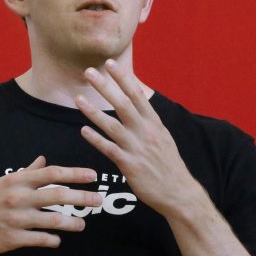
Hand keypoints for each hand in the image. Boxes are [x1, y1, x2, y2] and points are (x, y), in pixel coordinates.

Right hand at [0, 156, 101, 255]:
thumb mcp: (3, 182)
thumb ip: (27, 172)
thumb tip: (43, 159)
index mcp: (18, 180)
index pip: (53, 173)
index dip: (75, 173)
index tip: (93, 175)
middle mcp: (18, 197)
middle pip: (59, 195)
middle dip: (83, 197)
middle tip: (99, 200)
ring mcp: (16, 218)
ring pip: (53, 219)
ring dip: (72, 222)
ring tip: (82, 224)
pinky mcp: (12, 238)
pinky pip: (40, 239)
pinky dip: (52, 240)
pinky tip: (58, 240)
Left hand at [76, 60, 200, 217]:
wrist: (178, 191)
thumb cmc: (168, 164)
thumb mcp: (163, 138)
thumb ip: (148, 122)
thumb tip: (138, 105)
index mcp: (155, 123)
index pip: (138, 95)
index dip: (123, 78)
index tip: (111, 64)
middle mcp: (146, 132)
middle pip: (123, 104)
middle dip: (105, 87)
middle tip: (89, 72)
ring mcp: (137, 148)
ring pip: (112, 125)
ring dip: (94, 111)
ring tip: (78, 98)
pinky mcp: (130, 165)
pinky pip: (109, 149)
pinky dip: (96, 139)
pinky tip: (84, 130)